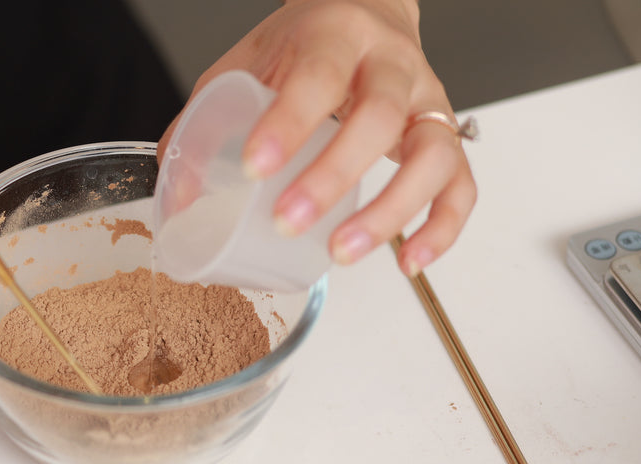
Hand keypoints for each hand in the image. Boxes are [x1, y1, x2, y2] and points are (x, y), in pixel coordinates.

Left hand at [161, 0, 475, 276]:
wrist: (365, 9)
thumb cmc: (304, 45)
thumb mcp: (247, 63)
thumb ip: (208, 122)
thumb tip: (179, 195)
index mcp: (334, 37)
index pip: (316, 78)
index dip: (287, 125)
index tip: (253, 168)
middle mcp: (389, 64)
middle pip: (378, 118)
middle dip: (331, 178)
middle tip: (287, 223)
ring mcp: (425, 100)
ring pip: (433, 154)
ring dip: (390, 211)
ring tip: (342, 252)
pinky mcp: (444, 134)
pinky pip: (460, 183)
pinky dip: (442, 227)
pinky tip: (409, 261)